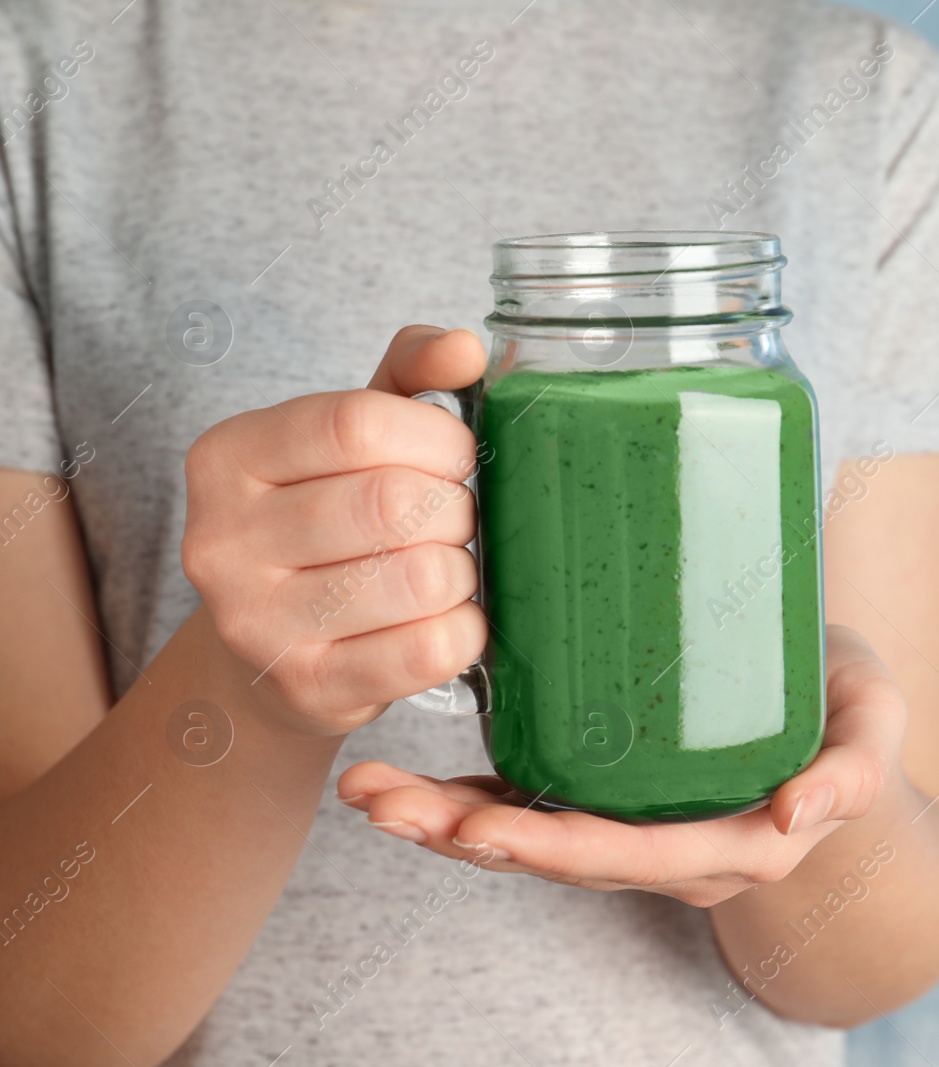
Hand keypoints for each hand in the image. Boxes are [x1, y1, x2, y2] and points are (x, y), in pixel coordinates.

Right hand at [181, 325, 488, 735]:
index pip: (355, 423)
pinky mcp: (308, 689)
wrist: (274, 653)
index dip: (436, 436)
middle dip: (455, 508)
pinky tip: (454, 618)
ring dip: (463, 571)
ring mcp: (257, 624)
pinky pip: (428, 650)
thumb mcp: (352, 437)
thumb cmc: (328, 523)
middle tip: (457, 519)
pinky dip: (467, 629)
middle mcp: (223, 541)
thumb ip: (410, 374)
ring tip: (449, 568)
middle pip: (393, 503)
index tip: (458, 455)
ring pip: (419, 578)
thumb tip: (466, 348)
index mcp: (227, 457)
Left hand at [337, 625, 908, 906]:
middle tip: (383, 802)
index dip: (556, 847)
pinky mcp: (609, 791)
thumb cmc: (853, 716)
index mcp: (735, 841)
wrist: (839, 720)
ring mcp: (635, 825)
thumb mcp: (876, 726)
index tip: (483, 828)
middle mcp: (673, 849)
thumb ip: (853, 772)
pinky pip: (532, 804)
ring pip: (532, 838)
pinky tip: (402, 775)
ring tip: (367, 791)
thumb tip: (800, 818)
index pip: (635, 857)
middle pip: (559, 857)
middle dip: (466, 835)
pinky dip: (464, 794)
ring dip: (445, 821)